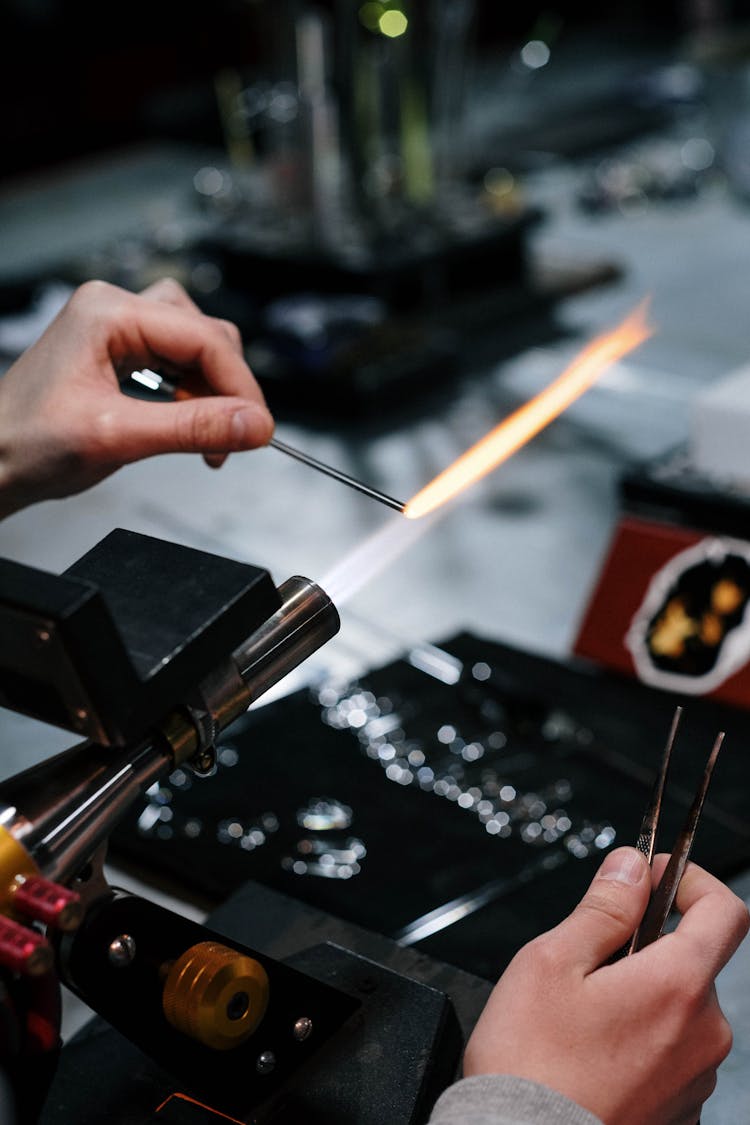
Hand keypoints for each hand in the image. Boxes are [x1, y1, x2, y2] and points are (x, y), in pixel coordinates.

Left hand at [0, 278, 273, 517]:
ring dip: (211, 395)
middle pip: (206, 337)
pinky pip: (176, 366)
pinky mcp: (119, 354)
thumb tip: (254, 425)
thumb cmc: (27, 445)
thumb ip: (192, 429)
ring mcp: (116, 331)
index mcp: (108, 312)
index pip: (204, 338)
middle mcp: (114, 311)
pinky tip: (188, 426)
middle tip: (234, 438)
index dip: (240, 387)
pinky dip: (192, 399)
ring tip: (207, 437)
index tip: (259, 429)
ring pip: (195, 350)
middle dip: (226, 391)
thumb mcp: (118, 437)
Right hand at [463, 846, 749, 1124]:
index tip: (655, 877)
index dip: (691, 880)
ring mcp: (695, 1080)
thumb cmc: (530, 1064)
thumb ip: (602, 908)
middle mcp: (702, 1035)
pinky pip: (671, 1056)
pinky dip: (641, 1043)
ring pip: (679, 1011)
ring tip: (582, 1019)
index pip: (725, 911)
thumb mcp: (552, 961)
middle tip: (588, 962)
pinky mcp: (680, 1113)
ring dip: (642, 998)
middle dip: (647, 949)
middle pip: (693, 962)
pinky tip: (594, 1056)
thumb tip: (630, 869)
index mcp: (676, 987)